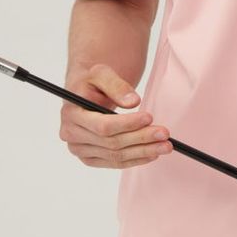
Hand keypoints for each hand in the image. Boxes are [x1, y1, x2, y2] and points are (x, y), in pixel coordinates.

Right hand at [59, 63, 173, 168]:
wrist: (86, 93)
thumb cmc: (93, 82)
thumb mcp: (101, 73)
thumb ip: (116, 85)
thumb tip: (133, 101)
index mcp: (71, 114)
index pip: (103, 126)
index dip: (127, 124)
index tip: (149, 117)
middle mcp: (71, 135)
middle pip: (111, 143)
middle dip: (141, 138)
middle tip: (164, 134)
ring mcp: (80, 150)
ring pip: (115, 156)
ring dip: (142, 152)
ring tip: (165, 146)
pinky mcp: (90, 158)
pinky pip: (115, 163)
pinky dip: (135, 159)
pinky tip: (152, 154)